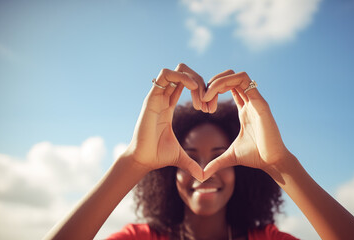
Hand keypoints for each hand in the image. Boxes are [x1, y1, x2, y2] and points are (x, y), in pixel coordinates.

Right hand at [120, 63, 204, 180]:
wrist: (144, 159)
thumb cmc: (158, 156)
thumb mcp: (181, 157)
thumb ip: (192, 164)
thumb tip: (204, 178)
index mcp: (168, 105)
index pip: (186, 85)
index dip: (201, 91)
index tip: (210, 109)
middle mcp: (163, 97)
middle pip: (184, 73)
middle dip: (201, 83)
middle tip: (208, 103)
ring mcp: (157, 95)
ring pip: (177, 70)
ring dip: (194, 79)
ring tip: (202, 98)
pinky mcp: (152, 97)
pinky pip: (165, 75)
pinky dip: (183, 77)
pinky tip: (194, 89)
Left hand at [201, 71, 293, 179]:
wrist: (272, 162)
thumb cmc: (256, 157)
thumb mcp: (230, 157)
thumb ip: (215, 163)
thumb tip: (201, 176)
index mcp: (245, 109)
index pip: (229, 87)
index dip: (213, 91)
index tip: (203, 106)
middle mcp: (250, 101)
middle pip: (231, 77)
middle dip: (213, 83)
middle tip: (202, 99)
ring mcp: (256, 100)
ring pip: (236, 75)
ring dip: (217, 81)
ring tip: (206, 96)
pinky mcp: (259, 102)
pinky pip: (243, 80)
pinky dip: (224, 82)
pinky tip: (212, 97)